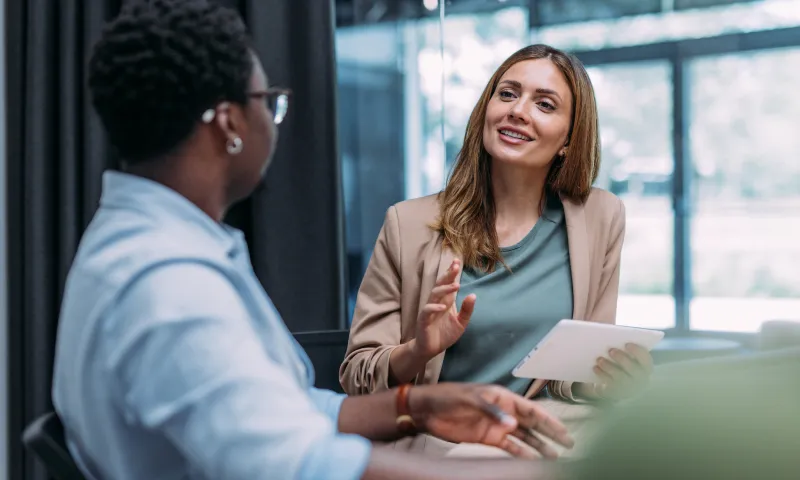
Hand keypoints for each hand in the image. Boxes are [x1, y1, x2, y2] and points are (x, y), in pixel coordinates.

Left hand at [409, 383, 573, 458]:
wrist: (427, 409)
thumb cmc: (448, 396)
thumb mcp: (469, 398)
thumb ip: (492, 411)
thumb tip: (514, 424)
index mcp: (501, 396)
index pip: (531, 409)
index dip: (548, 420)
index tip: (563, 431)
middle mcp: (503, 411)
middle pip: (532, 423)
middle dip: (550, 433)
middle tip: (569, 444)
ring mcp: (497, 425)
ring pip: (524, 437)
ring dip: (539, 446)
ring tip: (554, 457)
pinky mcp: (487, 437)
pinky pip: (509, 447)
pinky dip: (521, 454)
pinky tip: (532, 461)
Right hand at [411, 259, 475, 359]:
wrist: (430, 349)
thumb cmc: (444, 334)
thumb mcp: (461, 323)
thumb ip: (467, 310)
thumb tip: (473, 295)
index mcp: (446, 301)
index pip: (448, 283)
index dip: (452, 273)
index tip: (457, 261)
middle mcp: (437, 302)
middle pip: (440, 285)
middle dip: (448, 275)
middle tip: (456, 266)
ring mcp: (429, 310)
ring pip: (434, 294)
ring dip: (445, 289)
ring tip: (456, 286)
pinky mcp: (423, 319)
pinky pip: (427, 310)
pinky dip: (434, 308)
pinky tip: (443, 307)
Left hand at [592, 343, 653, 400]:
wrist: (616, 386)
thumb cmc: (622, 365)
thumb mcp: (626, 357)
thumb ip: (624, 348)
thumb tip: (612, 333)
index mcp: (646, 368)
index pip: (646, 359)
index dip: (637, 351)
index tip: (627, 343)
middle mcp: (641, 380)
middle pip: (634, 370)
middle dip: (622, 359)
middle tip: (611, 350)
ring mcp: (629, 388)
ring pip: (621, 378)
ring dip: (609, 367)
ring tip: (599, 358)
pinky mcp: (617, 393)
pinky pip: (610, 384)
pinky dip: (602, 375)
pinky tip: (595, 367)